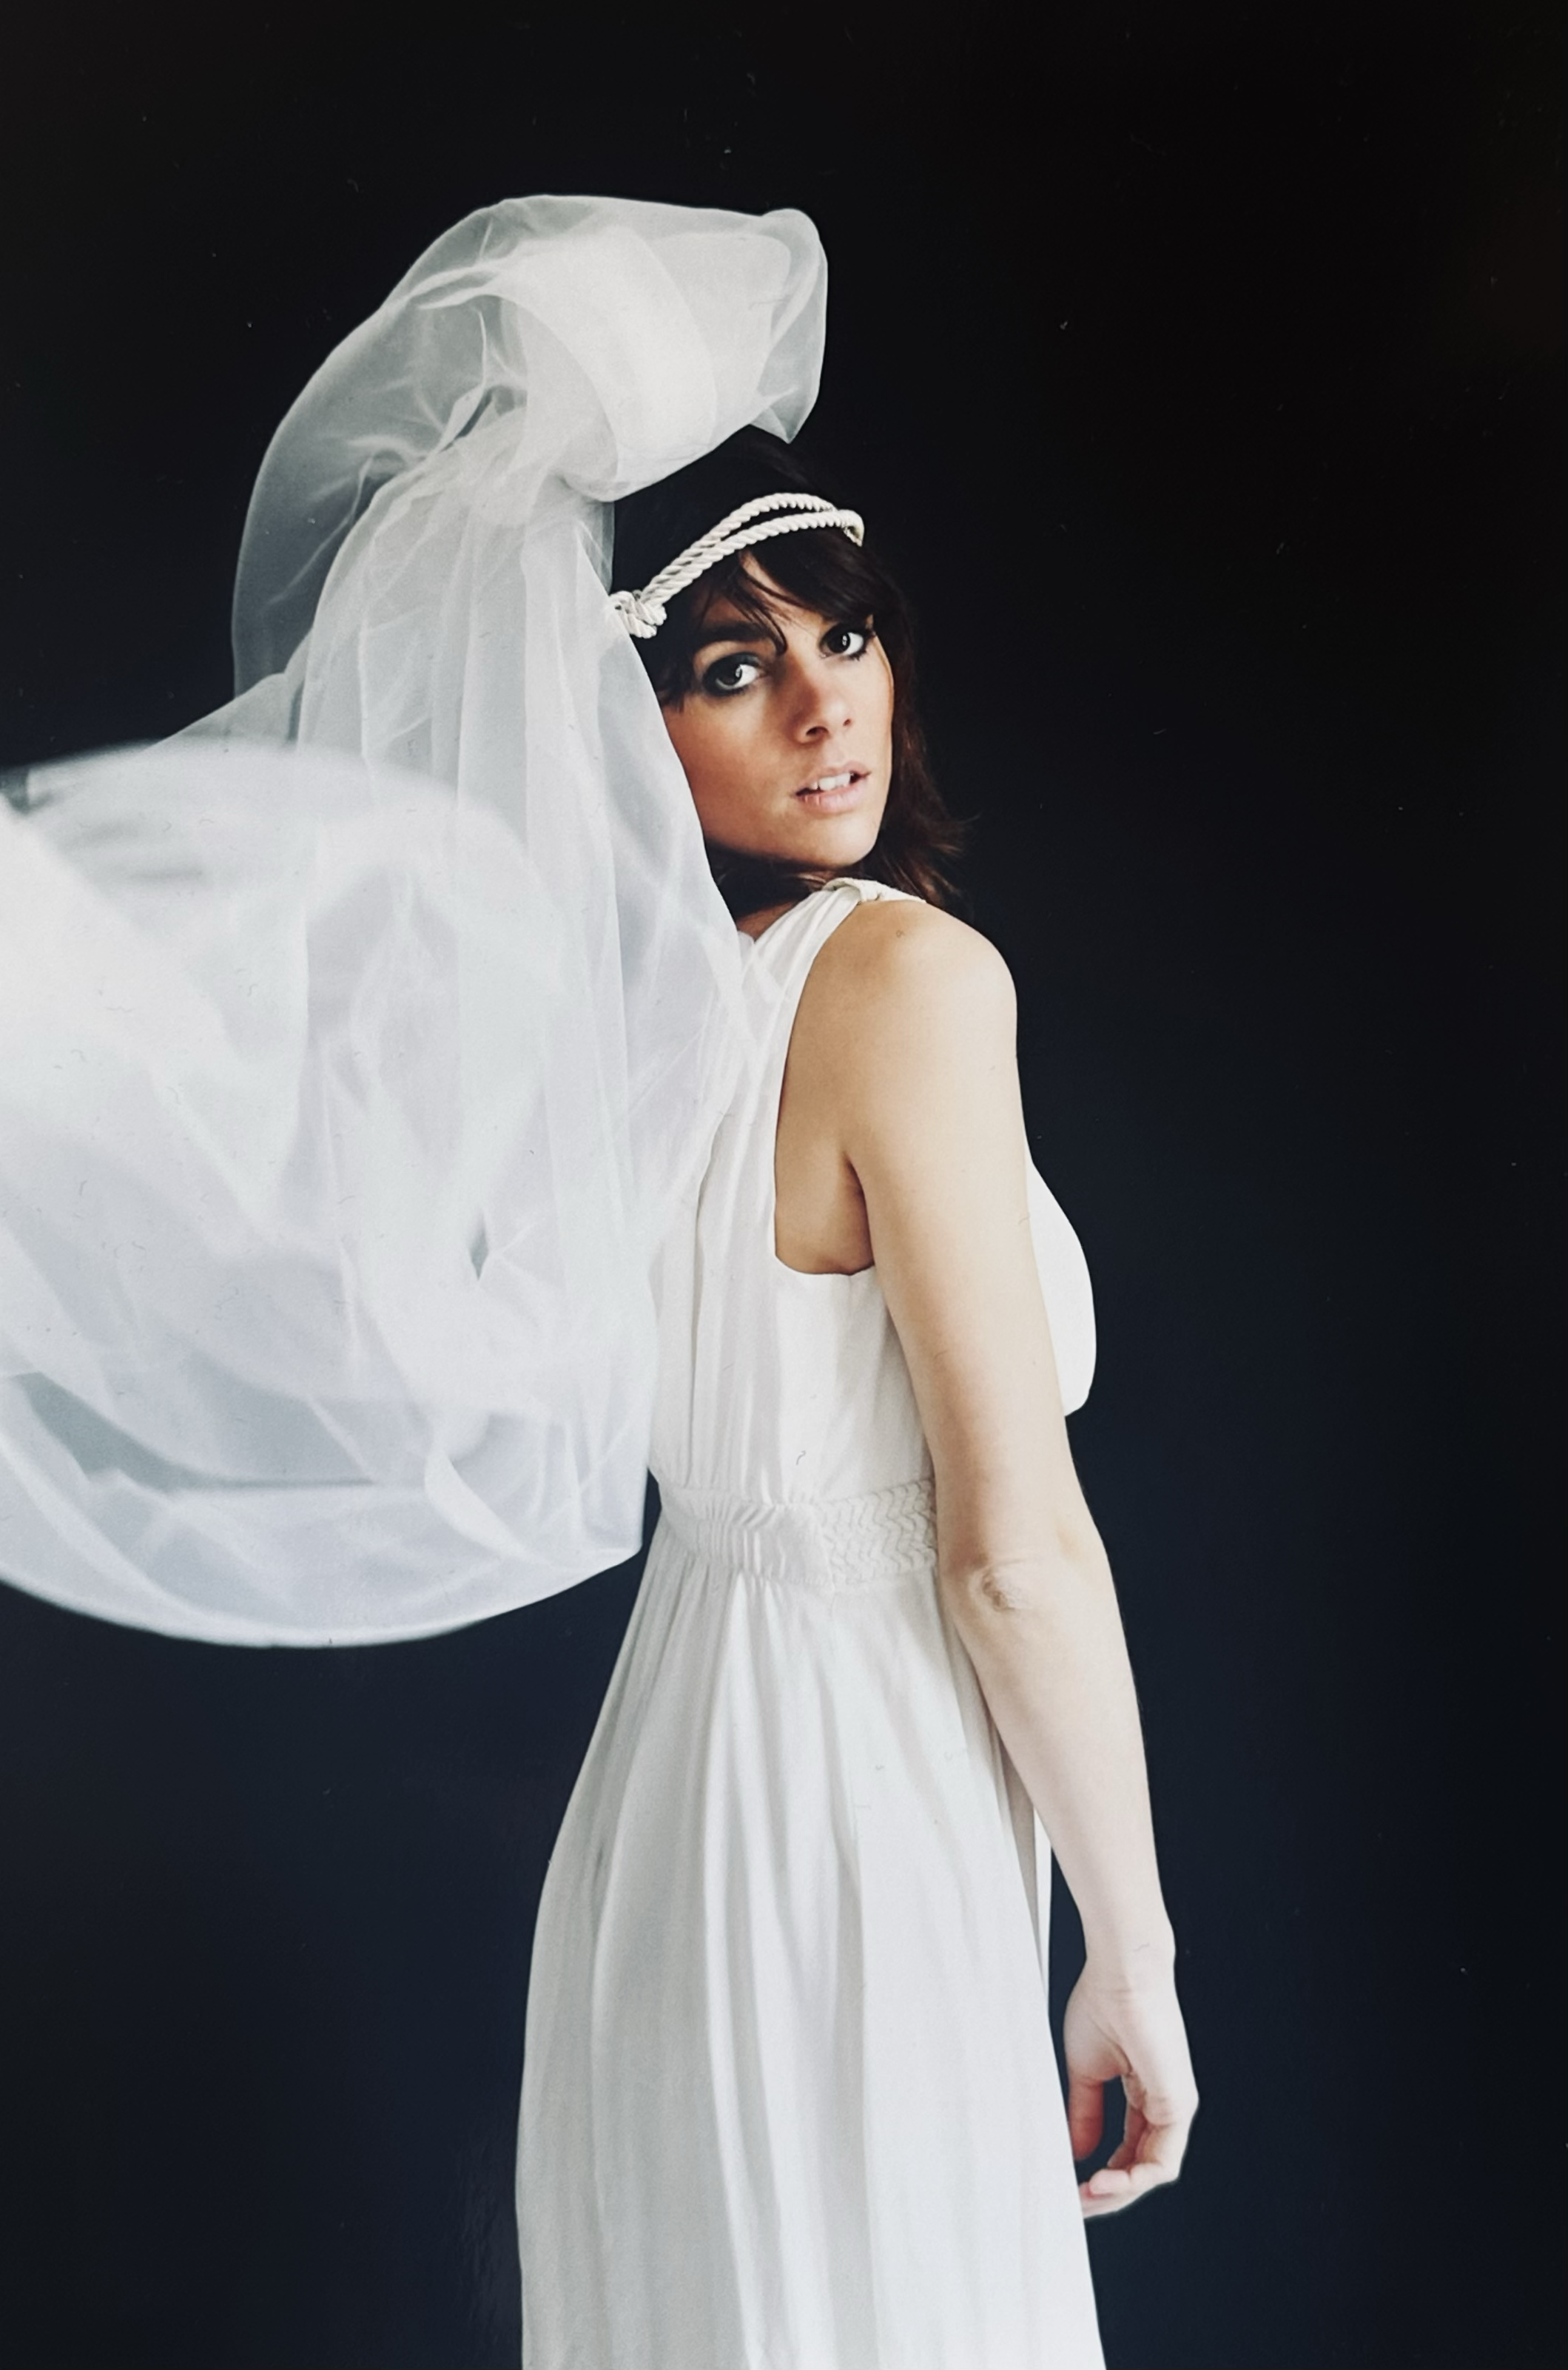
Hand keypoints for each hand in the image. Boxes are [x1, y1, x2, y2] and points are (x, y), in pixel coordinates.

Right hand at [1063, 1960, 1197, 2217]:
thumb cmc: (1104, 2003)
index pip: (1126, 2153)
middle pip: (1139, 2170)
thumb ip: (1085, 2114)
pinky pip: (1161, 2161)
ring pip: (1151, 2172)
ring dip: (1116, 2193)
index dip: (1099, 2178)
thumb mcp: (1085, 2071)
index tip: (1069, 2188)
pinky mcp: (1178, 2104)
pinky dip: (1130, 2179)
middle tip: (1074, 2205)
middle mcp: (1164, 2105)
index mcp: (1145, 2096)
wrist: (1120, 1971)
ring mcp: (1175, 2107)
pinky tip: (1100, 2181)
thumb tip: (1077, 2152)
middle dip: (1106, 2194)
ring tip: (1083, 2197)